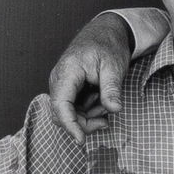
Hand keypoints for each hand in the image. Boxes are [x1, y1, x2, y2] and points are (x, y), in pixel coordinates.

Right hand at [47, 14, 133, 144]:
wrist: (105, 32)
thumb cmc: (108, 46)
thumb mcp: (114, 67)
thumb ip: (111, 89)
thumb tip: (114, 109)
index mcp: (67, 72)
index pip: (61, 105)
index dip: (69, 125)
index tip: (81, 140)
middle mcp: (59, 80)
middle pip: (62, 114)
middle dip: (83, 123)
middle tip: (106, 121)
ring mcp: (62, 85)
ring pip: (68, 114)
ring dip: (88, 117)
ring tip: (106, 102)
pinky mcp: (68, 89)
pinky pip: (74, 108)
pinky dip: (88, 111)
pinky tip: (101, 102)